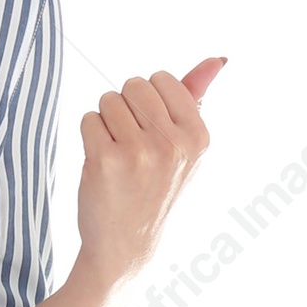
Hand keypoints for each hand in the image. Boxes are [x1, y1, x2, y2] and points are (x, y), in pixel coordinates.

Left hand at [75, 58, 225, 293]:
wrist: (126, 248)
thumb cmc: (154, 191)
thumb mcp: (186, 149)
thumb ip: (196, 99)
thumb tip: (218, 59)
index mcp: (198, 137)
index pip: (162, 79)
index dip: (148, 101)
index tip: (152, 132)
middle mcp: (173, 144)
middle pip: (134, 85)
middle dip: (126, 107)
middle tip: (131, 145)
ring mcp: (139, 152)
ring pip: (108, 99)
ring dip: (106, 122)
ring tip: (117, 155)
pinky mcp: (106, 160)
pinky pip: (88, 119)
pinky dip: (89, 136)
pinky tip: (101, 164)